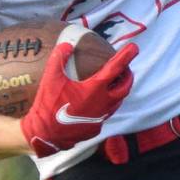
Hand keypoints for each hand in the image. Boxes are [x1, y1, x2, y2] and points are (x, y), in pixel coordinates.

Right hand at [18, 40, 136, 158]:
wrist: (45, 135)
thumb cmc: (48, 106)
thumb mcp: (50, 79)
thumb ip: (59, 59)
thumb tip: (67, 44)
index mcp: (95, 89)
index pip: (115, 68)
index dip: (126, 56)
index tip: (134, 47)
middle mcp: (103, 103)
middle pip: (125, 87)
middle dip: (128, 76)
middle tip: (125, 68)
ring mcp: (101, 117)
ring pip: (118, 101)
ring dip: (120, 90)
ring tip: (116, 82)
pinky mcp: (96, 127)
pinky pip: (106, 112)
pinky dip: (108, 103)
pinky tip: (99, 101)